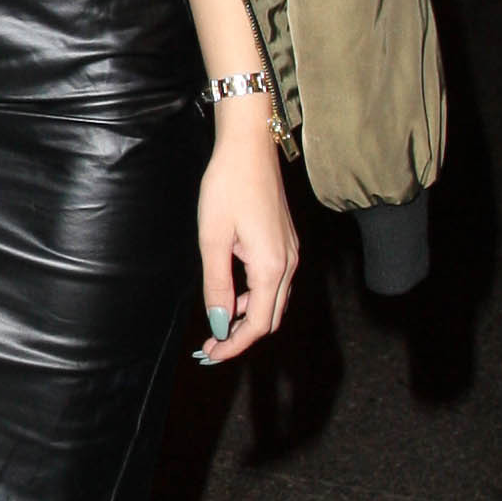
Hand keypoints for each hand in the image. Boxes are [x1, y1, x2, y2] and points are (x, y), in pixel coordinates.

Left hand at [195, 104, 297, 362]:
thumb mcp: (213, 239)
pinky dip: (254, 297)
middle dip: (242, 336)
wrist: (249, 148)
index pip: (259, 323)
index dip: (235, 343)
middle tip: (211, 346)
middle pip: (271, 317)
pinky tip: (231, 294)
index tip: (211, 353)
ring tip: (217, 324)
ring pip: (274, 300)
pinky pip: (274, 282)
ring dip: (248, 317)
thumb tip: (219, 322)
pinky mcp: (285, 242)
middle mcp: (288, 263)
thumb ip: (217, 284)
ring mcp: (290, 252)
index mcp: (272, 266)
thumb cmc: (227, 187)